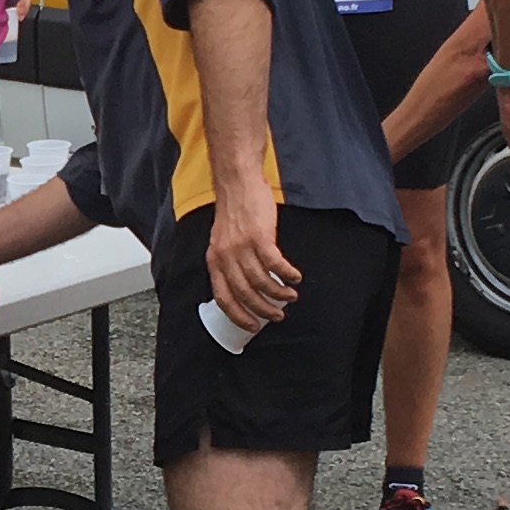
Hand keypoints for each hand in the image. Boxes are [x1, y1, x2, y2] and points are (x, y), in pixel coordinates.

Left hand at [204, 182, 300, 336]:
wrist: (238, 183)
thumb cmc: (234, 212)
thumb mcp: (222, 242)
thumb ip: (230, 262)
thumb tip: (245, 287)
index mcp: (214, 261)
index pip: (223, 297)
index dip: (238, 315)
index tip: (252, 326)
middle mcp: (226, 257)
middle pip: (245, 294)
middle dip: (263, 310)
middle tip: (277, 316)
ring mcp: (242, 247)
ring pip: (262, 281)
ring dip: (278, 293)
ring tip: (290, 297)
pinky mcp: (260, 236)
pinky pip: (275, 264)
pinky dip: (287, 274)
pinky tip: (295, 278)